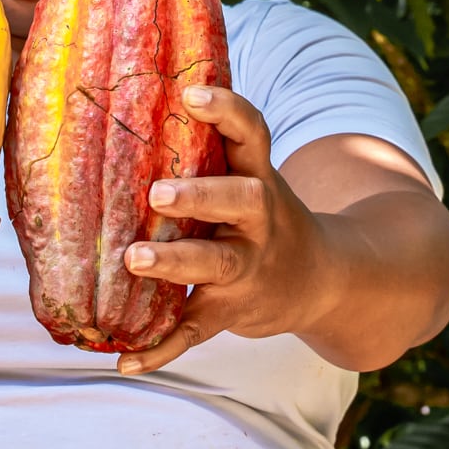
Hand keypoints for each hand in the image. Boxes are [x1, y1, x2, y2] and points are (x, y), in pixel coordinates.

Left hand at [116, 85, 328, 373]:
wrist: (323, 280)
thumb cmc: (262, 214)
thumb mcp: (250, 175)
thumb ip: (208, 145)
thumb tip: (140, 87)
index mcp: (259, 177)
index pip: (253, 133)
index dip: (227, 111)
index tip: (192, 93)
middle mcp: (260, 221)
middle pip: (242, 200)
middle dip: (202, 196)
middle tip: (158, 192)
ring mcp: (249, 268)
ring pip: (218, 264)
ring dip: (177, 263)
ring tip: (134, 261)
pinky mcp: (232, 312)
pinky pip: (196, 333)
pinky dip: (161, 350)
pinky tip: (125, 361)